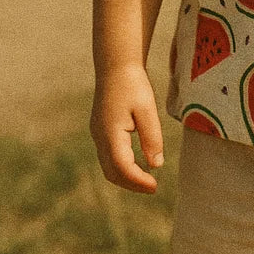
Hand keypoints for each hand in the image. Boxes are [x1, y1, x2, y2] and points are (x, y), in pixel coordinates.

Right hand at [90, 63, 164, 192]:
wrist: (115, 66)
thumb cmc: (133, 85)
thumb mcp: (147, 110)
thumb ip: (152, 138)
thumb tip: (156, 165)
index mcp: (110, 133)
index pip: (122, 167)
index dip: (138, 181)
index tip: (156, 186)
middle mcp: (100, 137)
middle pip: (112, 172)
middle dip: (131, 184)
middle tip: (153, 187)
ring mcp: (97, 134)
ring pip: (108, 166)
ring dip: (126, 177)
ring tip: (146, 180)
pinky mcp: (100, 131)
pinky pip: (108, 157)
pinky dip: (122, 166)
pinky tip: (138, 164)